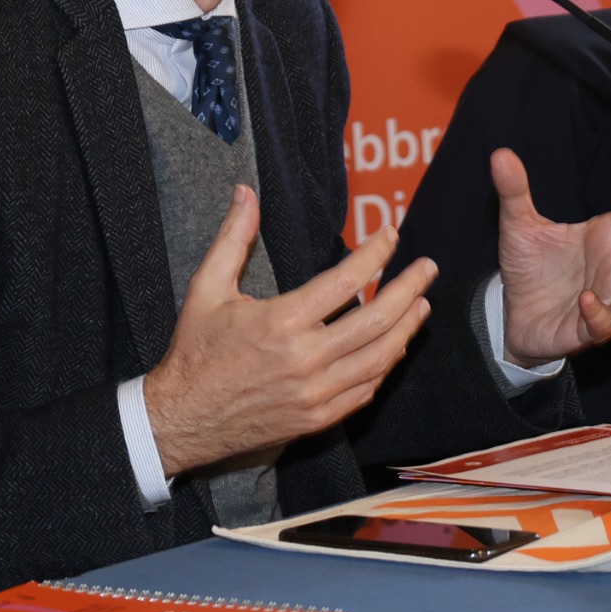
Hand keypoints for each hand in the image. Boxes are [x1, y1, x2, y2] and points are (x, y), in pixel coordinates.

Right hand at [145, 186, 434, 477]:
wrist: (183, 418)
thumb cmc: (196, 351)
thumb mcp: (206, 288)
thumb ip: (232, 238)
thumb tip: (246, 192)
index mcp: (280, 322)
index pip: (346, 281)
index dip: (375, 254)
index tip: (390, 236)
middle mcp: (305, 359)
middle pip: (376, 320)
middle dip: (408, 289)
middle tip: (427, 268)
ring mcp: (315, 394)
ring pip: (380, 358)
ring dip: (407, 328)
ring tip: (422, 304)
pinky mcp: (318, 419)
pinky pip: (366, 390)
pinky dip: (387, 365)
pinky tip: (396, 347)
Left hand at [493, 149, 610, 364]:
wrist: (511, 312)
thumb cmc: (528, 266)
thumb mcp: (518, 226)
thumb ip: (514, 192)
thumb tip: (500, 154)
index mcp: (605, 236)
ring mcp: (605, 299)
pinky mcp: (586, 330)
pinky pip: (603, 326)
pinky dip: (599, 314)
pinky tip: (587, 299)